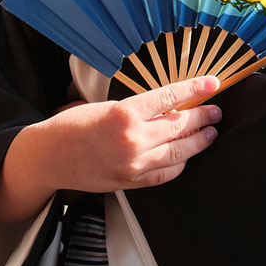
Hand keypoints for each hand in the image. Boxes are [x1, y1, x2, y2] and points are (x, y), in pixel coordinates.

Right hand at [0, 76, 221, 222]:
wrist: (49, 156)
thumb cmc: (72, 125)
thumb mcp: (105, 105)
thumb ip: (136, 108)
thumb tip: (167, 104)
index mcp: (125, 112)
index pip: (170, 97)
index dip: (195, 90)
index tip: (213, 83)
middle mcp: (133, 139)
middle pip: (180, 126)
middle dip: (202, 117)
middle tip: (216, 111)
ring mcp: (133, 164)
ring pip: (178, 153)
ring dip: (198, 142)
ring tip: (210, 133)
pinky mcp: (130, 182)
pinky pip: (164, 174)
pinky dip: (179, 165)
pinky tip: (187, 157)